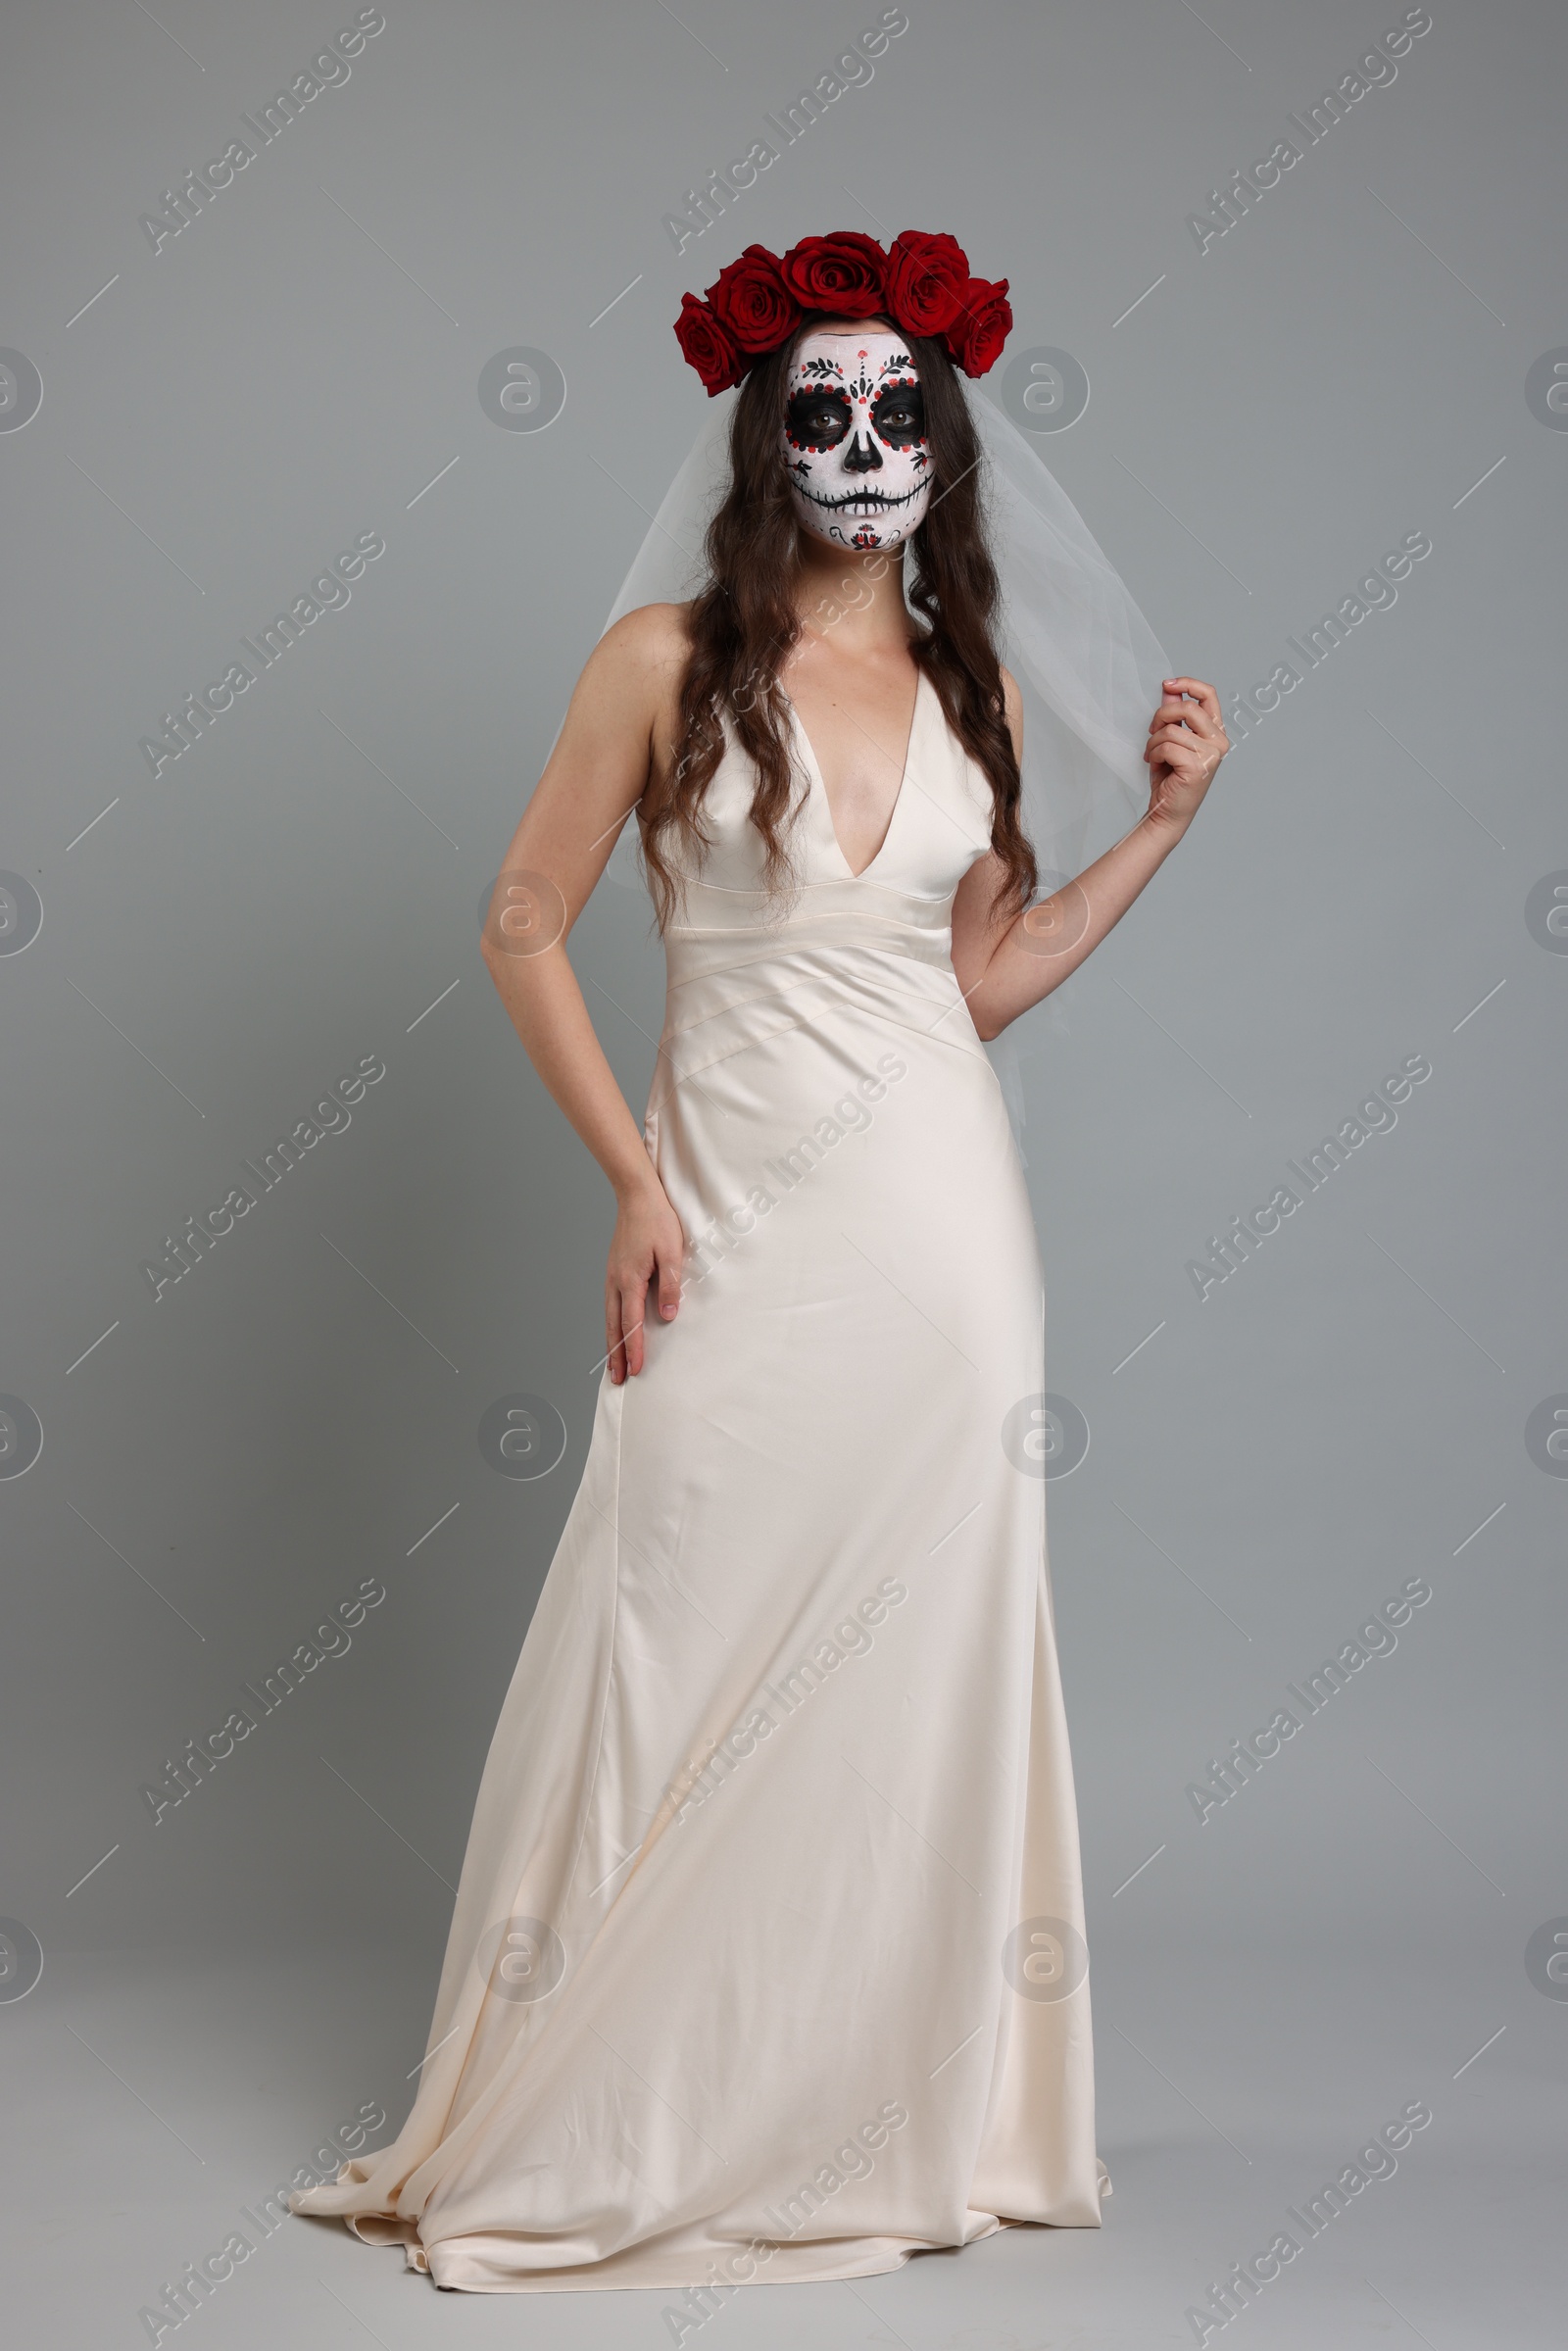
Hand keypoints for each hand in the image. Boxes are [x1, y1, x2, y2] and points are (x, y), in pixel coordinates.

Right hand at [605, 1175, 685, 1382]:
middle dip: (616, 1355)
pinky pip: (610, 1305)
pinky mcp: (614, 1271)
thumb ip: (669, 1286)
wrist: (637, 1195)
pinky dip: (611, 1324)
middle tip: (618, 1380)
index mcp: (629, 1280)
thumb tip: (667, 1316)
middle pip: (614, 1327)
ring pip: (609, 1318)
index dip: (634, 1349)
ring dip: (611, 1343)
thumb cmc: (657, 1221)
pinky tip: (615, 1330)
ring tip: (613, 1364)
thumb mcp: (671, 1252)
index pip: (632, 1324)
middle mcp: (615, 1282)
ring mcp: (611, 1276)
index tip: (636, 1370)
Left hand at [1143, 676, 1228, 830]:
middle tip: (1151, 730)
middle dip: (1162, 715)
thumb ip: (1173, 715)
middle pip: (1188, 707)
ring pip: (1173, 729)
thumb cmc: (1170, 778)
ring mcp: (1211, 755)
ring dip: (1153, 741)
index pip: (1209, 695)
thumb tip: (1168, 689)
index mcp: (1216, 732)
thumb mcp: (1171, 740)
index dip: (1188, 683)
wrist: (1168, 812)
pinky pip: (1167, 746)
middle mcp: (1219, 741)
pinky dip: (1153, 754)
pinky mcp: (1198, 767)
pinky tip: (1154, 764)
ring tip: (1151, 755)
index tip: (1167, 684)